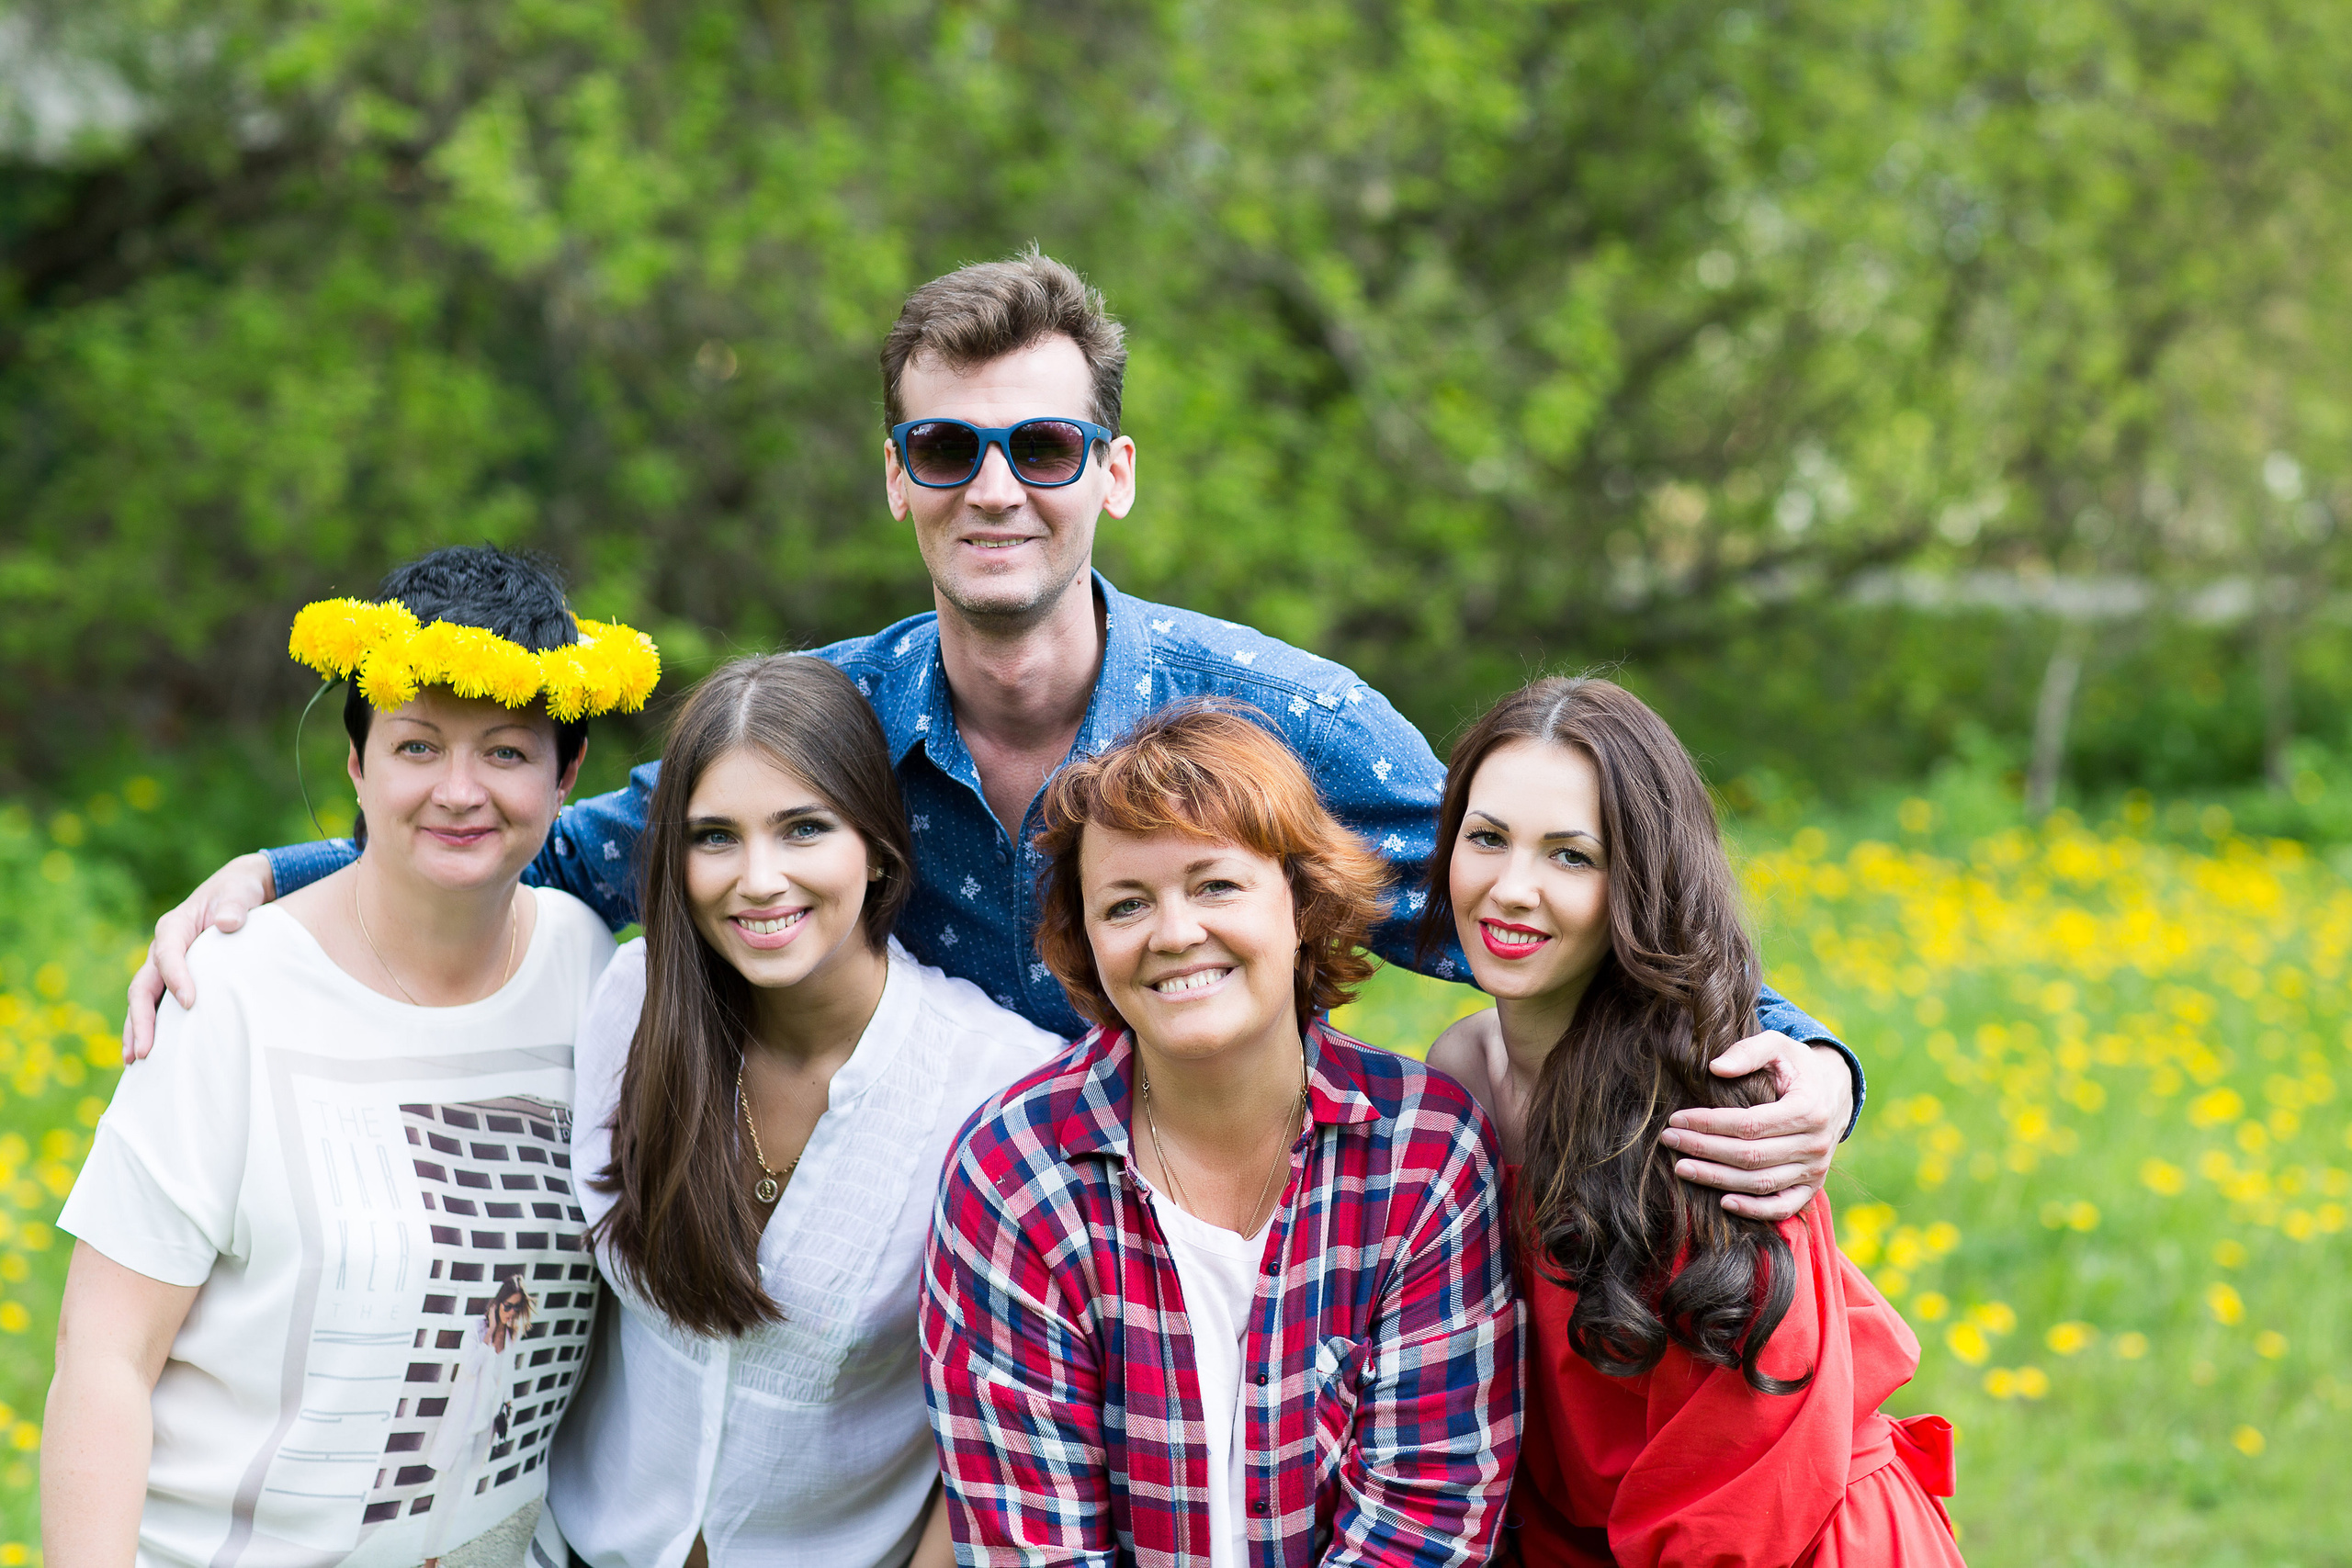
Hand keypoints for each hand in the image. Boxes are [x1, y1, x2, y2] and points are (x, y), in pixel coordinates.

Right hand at [121, 853, 274, 1063]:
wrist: (236, 892)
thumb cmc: (238, 892)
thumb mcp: (239, 891)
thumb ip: (234, 905)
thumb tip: (227, 923)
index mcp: (175, 926)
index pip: (168, 954)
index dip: (176, 978)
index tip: (189, 1002)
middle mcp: (162, 948)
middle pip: (143, 985)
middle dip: (142, 1019)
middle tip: (145, 1051)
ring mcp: (164, 967)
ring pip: (143, 1000)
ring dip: (137, 1030)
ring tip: (135, 1060)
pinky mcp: (173, 979)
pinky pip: (156, 1005)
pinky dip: (149, 1027)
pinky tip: (149, 1054)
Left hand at [1658, 1032, 1850, 1221]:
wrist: (1834, 1092)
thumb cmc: (1796, 1066)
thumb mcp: (1778, 1045)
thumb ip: (1748, 1051)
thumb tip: (1715, 1068)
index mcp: (1808, 1109)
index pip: (1749, 1124)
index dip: (1709, 1124)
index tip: (1676, 1119)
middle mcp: (1815, 1144)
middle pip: (1750, 1156)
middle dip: (1704, 1150)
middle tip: (1669, 1140)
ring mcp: (1816, 1169)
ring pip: (1760, 1183)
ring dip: (1717, 1179)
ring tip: (1682, 1168)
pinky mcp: (1812, 1186)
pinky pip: (1783, 1206)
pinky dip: (1754, 1210)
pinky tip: (1723, 1202)